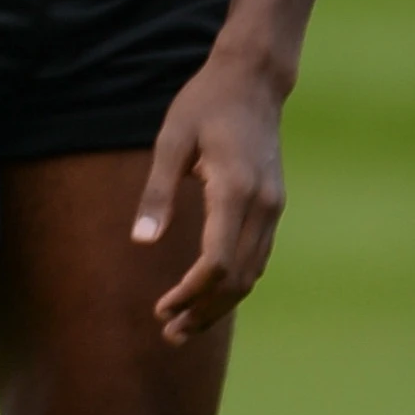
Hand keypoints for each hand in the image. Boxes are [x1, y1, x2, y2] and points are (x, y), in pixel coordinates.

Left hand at [136, 44, 290, 344]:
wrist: (253, 80)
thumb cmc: (204, 105)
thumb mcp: (171, 140)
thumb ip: (157, 193)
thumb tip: (142, 243)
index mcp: (235, 190)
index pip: (217, 263)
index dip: (190, 294)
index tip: (161, 309)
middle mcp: (262, 205)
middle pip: (238, 279)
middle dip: (205, 311)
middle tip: (170, 333)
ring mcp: (273, 206)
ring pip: (252, 273)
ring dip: (221, 304)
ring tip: (185, 325)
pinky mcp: (273, 205)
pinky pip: (257, 257)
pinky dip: (235, 282)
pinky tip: (209, 293)